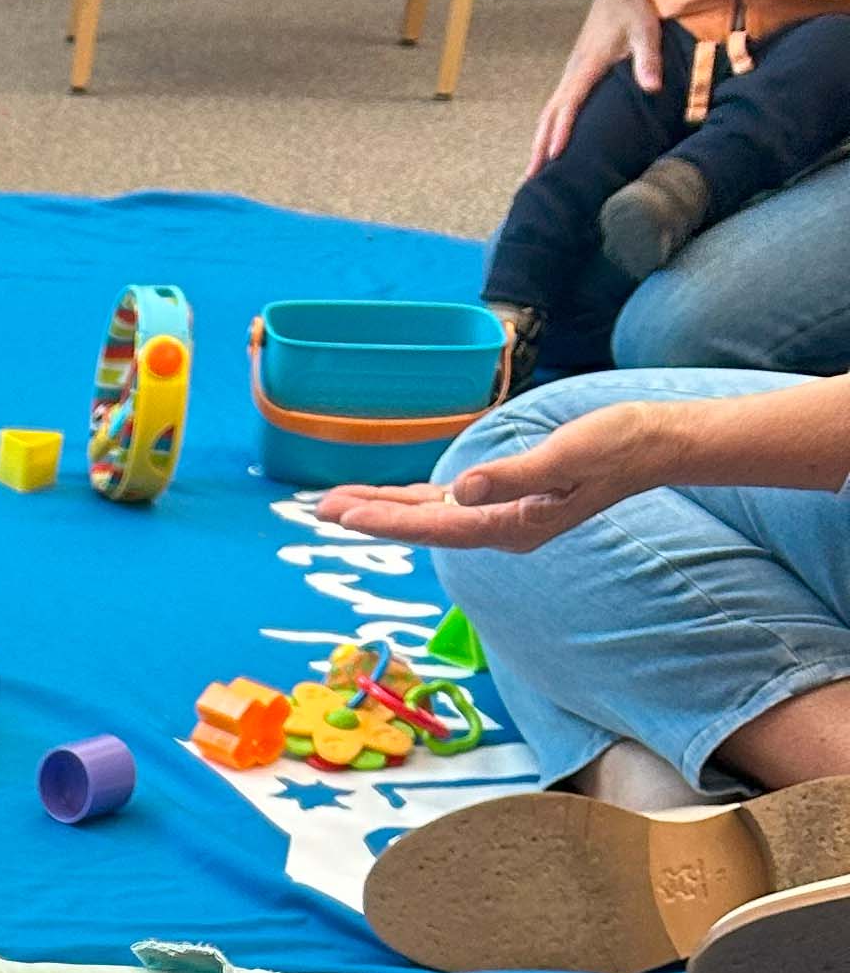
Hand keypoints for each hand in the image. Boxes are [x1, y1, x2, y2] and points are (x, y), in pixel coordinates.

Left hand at [314, 399, 673, 554]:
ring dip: (384, 508)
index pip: (435, 525)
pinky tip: (389, 498)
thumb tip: (463, 491)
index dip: (385, 519)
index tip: (344, 514)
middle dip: (371, 516)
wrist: (653, 444)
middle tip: (320, 510)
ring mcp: (502, 517)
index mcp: (511, 524)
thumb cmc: (615, 445)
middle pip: (422, 525)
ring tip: (338, 504)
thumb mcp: (565, 456)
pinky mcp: (506, 499)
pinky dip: (413, 500)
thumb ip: (513, 477)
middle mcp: (500, 528)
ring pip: (429, 515)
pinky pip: (447, 504)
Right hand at [525, 0, 660, 172]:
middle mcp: (573, 71)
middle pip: (549, 115)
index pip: (569, 104)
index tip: (555, 155)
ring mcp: (570, 72)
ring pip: (548, 112)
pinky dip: (548, 128)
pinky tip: (548, 143)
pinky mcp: (574, 73)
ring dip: (539, 140)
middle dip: (539, 146)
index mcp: (587, 66)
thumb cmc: (634, 9)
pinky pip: (555, 106)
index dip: (562, 130)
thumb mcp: (646, 30)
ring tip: (533, 169)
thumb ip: (648, 59)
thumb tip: (652, 88)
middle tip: (531, 177)